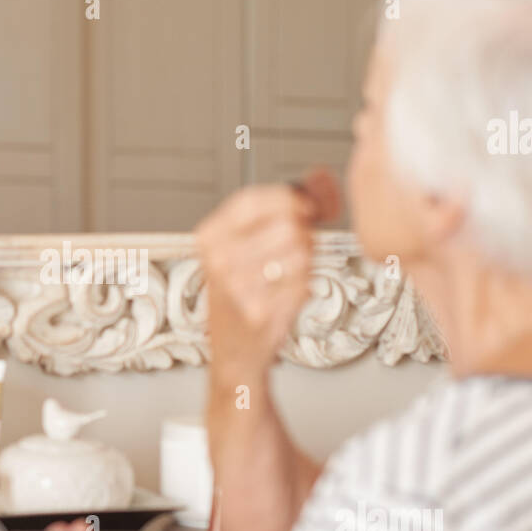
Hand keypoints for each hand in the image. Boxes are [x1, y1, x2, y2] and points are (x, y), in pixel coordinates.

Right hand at [193, 168, 340, 375]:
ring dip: (304, 262)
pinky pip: (304, 281)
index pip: (254, 200)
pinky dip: (303, 286)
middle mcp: (219, 260)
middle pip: (286, 224)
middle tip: (293, 249)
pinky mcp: (261, 311)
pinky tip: (285, 294)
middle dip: (302, 234)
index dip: (289, 197)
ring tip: (286, 274)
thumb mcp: (243, 247)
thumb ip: (280, 208)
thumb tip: (322, 177)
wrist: (234, 353)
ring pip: (300, 252)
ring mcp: (239, 287)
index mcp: (209, 237)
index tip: (303, 206)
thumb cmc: (242, 295)